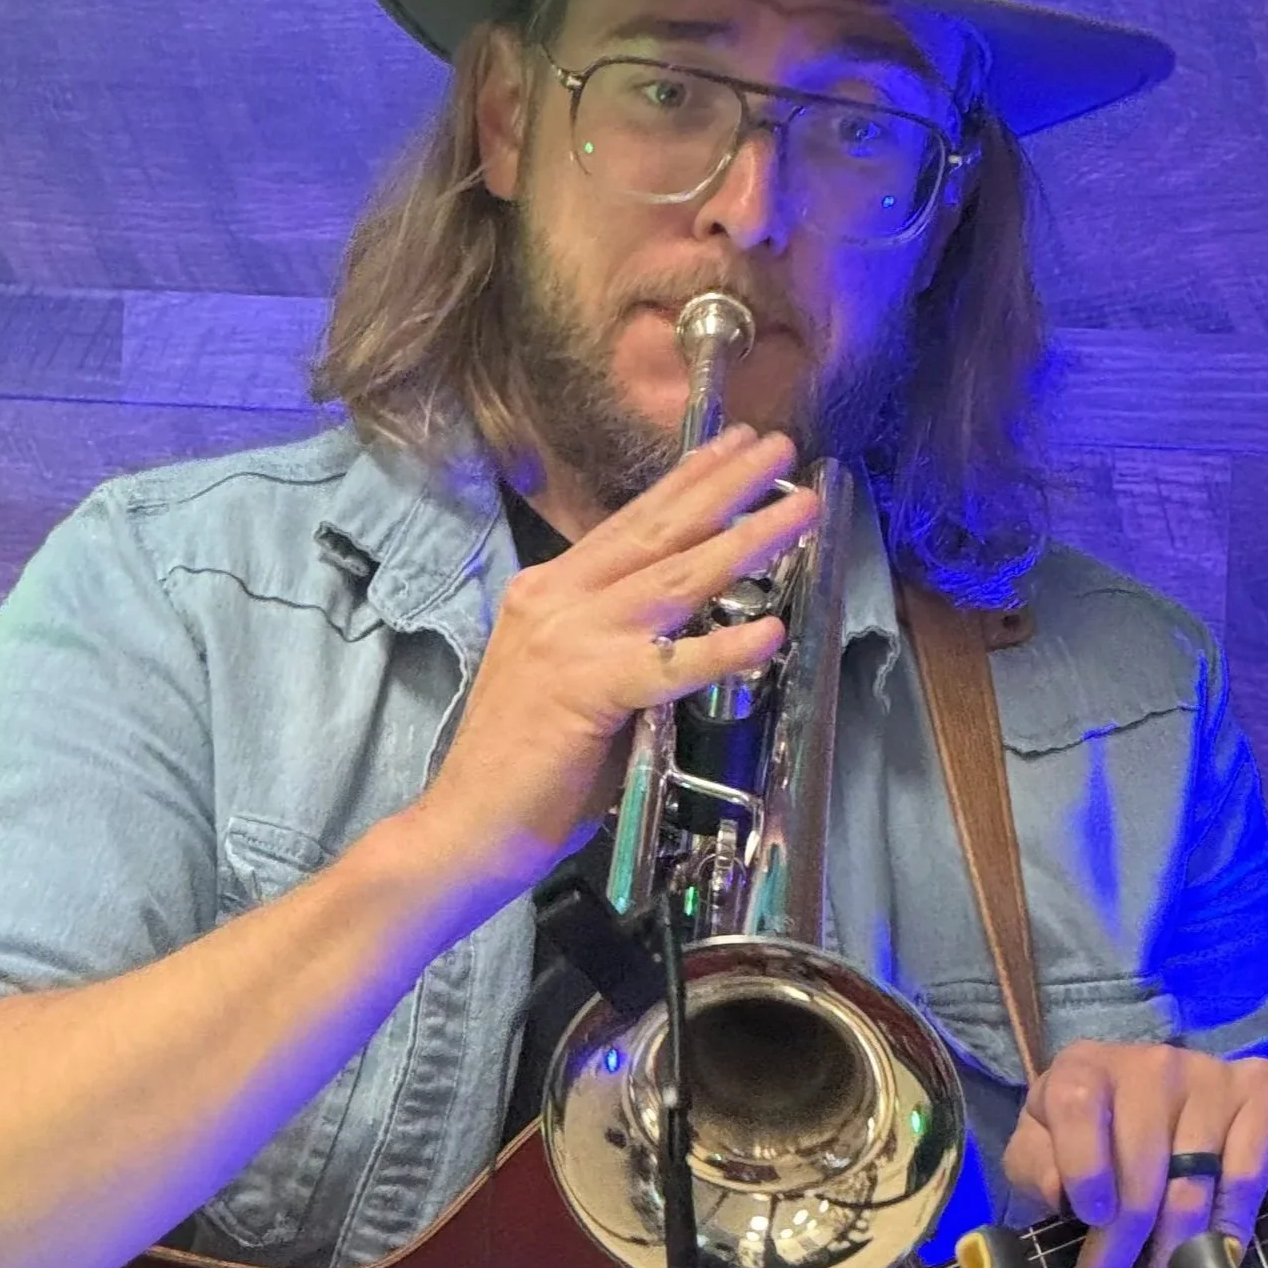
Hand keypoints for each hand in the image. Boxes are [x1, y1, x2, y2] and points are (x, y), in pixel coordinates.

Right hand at [409, 428, 812, 905]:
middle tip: (781, 443)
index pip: (630, 523)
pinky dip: (722, 648)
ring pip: (674, 579)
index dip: (687, 480)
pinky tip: (771, 632)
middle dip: (725, 483)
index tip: (734, 444)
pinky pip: (669, 664)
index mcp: (549, 592)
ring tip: (801, 510)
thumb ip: (617, 642)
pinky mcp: (585, 690)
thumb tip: (681, 625)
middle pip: (658, 529)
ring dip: (745, 540)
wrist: (467, 824)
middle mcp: (556, 599)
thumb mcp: (573, 678)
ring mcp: (569, 640)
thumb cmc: (526, 767)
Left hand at [1002, 1040, 1267, 1267]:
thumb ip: (1035, 1165)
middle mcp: (1153, 1064)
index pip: (1078, 1108)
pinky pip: (1248, 1173)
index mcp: (1085, 1068)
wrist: (1150, 1104)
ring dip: (1177, 1248)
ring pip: (1193, 1182)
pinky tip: (1218, 1257)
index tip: (1090, 1218)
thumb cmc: (1089, 1135)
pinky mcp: (1262, 1093)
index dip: (1084, 1167)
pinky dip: (1233, 1223)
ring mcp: (1211, 1076)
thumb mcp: (1041, 1146)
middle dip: (1123, 1243)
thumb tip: (1061, 1191)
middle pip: (1142, 1165)